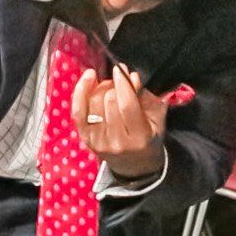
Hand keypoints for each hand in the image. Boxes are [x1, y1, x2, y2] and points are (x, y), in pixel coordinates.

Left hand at [73, 62, 168, 178]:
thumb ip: (146, 98)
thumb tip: (131, 77)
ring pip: (94, 103)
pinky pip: (78, 111)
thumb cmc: (148, 138)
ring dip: (101, 88)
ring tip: (109, 86)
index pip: (127, 105)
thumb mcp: (157, 119)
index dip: (123, 83)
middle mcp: (117, 141)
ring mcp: (99, 141)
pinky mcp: (86, 139)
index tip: (121, 68)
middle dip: (114, 85)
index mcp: (139, 137)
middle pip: (109, 101)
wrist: (134, 166)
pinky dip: (81, 92)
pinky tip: (88, 78)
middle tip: (118, 82)